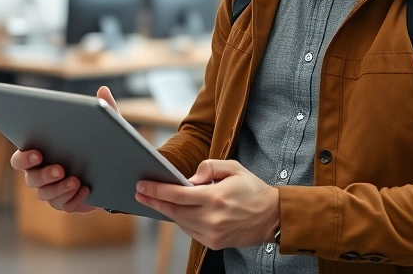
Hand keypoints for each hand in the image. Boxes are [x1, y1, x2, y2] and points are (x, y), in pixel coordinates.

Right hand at [9, 86, 118, 212]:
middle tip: (60, 168)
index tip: (37, 152)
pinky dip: (73, 199)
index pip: (20, 159)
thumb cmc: (100, 144)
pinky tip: (85, 190)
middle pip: (31, 179)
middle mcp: (39, 174)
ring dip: (59, 188)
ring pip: (45, 194)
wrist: (113, 171)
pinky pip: (62, 205)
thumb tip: (103, 90)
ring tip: (76, 180)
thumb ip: (105, 108)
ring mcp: (50, 190)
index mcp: (40, 154)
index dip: (24, 157)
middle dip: (44, 174)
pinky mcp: (64, 203)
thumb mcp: (106, 126)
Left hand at [135, 159, 279, 250]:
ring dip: (168, 211)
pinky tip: (179, 211)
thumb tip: (188, 178)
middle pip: (174, 211)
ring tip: (157, 200)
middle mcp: (213, 218)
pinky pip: (190, 231)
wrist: (272, 217)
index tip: (142, 186)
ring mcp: (213, 234)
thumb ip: (208, 167)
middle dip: (154, 201)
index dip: (157, 190)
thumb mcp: (233, 167)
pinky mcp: (214, 243)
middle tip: (140, 193)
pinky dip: (182, 221)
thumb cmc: (252, 189)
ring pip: (180, 222)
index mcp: (216, 197)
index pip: (178, 195)